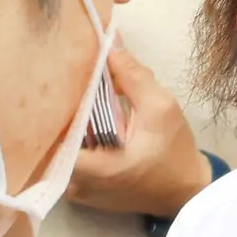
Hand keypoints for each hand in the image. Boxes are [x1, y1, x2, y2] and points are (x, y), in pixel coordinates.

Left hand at [68, 46, 212, 217]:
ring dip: (65, 124)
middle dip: (58, 110)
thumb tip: (109, 44)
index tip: (59, 78)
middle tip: (63, 79)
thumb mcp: (160, 107)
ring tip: (71, 95)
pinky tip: (81, 118)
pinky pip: (66, 159)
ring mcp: (75, 191)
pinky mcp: (80, 191)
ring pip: (57, 150)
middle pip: (51, 140)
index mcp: (92, 170)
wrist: (185, 190)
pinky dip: (72, 139)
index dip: (53, 104)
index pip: (52, 134)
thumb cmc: (174, 151)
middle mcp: (75, 185)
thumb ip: (133, 76)